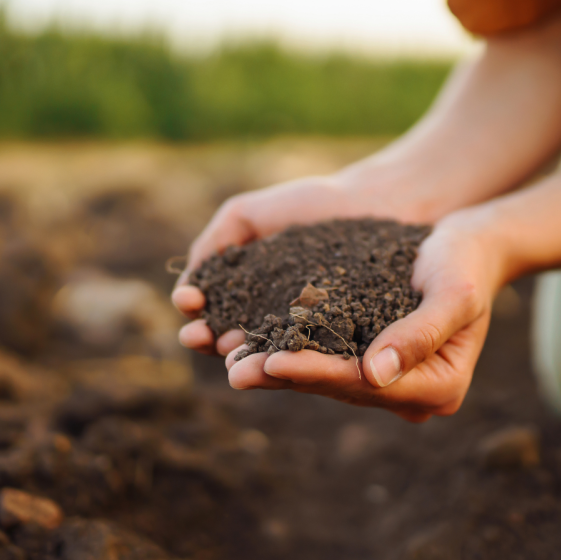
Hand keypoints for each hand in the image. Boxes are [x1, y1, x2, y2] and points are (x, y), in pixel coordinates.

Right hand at [172, 174, 404, 355]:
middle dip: (208, 338)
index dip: (194, 310)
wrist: (372, 202)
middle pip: (229, 336)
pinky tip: (273, 354)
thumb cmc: (310, 204)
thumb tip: (188, 285)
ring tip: (228, 352)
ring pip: (265, 351)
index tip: (188, 302)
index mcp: (246, 292)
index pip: (210, 309)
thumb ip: (214, 242)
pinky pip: (310, 352)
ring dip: (241, 355)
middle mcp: (270, 317)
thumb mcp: (247, 215)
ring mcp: (303, 332)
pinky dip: (289, 357)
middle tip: (197, 336)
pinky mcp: (337, 340)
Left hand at [224, 207, 510, 421]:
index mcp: (440, 387)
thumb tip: (375, 374)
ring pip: (326, 379)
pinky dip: (290, 352)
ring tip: (231, 360)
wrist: (469, 247)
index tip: (272, 361)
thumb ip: (420, 333)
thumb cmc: (466, 263)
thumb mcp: (453, 292)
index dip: (316, 373)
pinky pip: (325, 361)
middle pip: (339, 388)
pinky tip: (250, 344)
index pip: (365, 384)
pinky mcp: (371, 362)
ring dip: (278, 370)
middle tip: (234, 370)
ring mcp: (390, 382)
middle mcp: (413, 394)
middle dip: (285, 376)